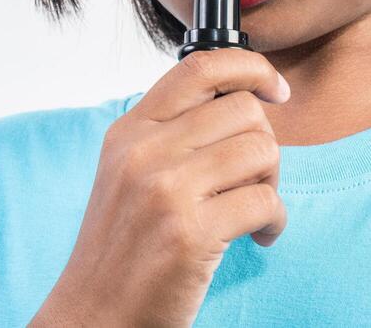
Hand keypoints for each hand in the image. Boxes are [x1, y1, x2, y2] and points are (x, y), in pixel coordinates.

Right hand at [29, 48, 289, 327]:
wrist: (94, 314)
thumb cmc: (122, 248)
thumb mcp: (128, 173)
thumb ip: (170, 134)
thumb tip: (240, 101)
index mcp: (129, 131)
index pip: (200, 67)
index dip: (250, 68)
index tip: (275, 89)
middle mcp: (144, 152)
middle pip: (243, 110)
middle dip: (266, 143)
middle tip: (256, 178)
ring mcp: (165, 191)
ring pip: (261, 151)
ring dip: (273, 183)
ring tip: (256, 209)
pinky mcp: (191, 233)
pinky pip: (265, 202)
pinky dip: (276, 221)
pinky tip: (259, 237)